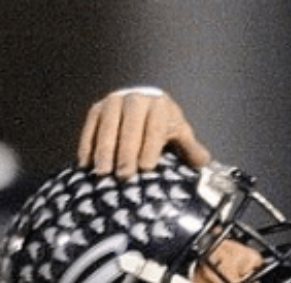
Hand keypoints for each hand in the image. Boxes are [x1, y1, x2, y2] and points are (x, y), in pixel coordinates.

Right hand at [78, 88, 211, 178]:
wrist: (143, 103)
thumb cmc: (165, 124)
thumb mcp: (180, 133)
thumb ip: (191, 148)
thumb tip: (204, 162)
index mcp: (159, 106)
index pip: (154, 127)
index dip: (150, 147)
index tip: (146, 168)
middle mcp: (135, 99)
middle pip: (130, 126)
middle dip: (126, 152)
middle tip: (124, 175)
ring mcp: (114, 102)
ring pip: (107, 125)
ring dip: (104, 149)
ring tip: (103, 172)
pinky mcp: (97, 108)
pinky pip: (90, 126)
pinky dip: (87, 144)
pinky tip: (86, 163)